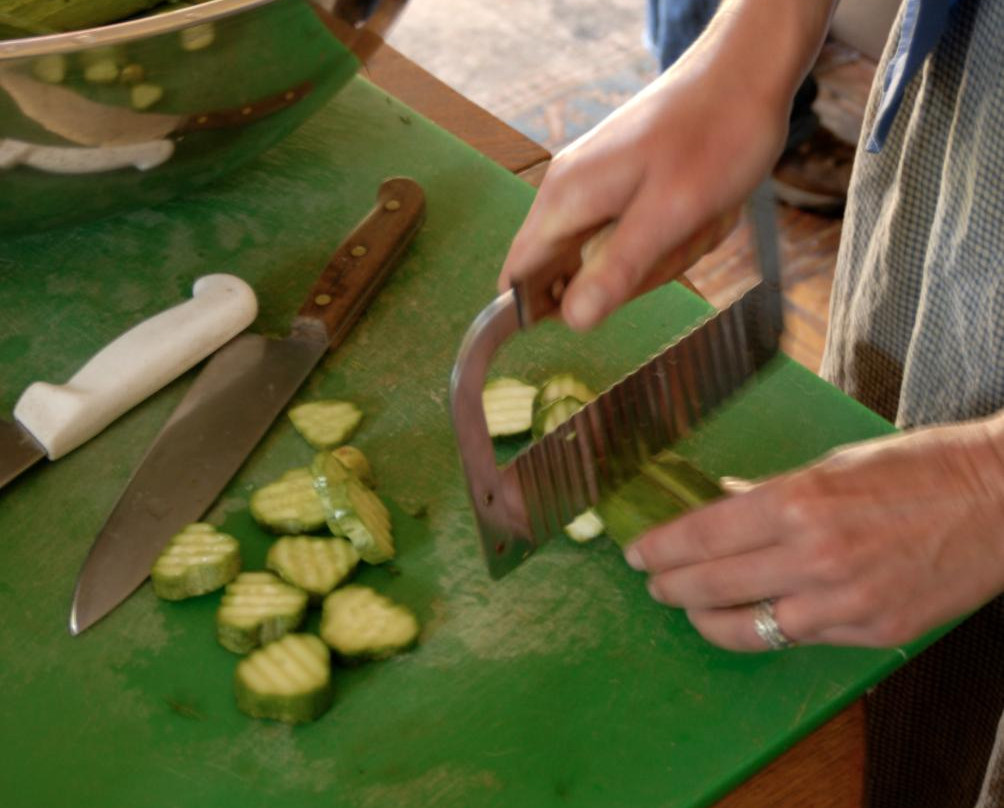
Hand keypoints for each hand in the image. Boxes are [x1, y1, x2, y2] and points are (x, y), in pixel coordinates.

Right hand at [497, 0, 836, 329]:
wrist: (746, 72)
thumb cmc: (715, 136)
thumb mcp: (670, 215)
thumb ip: (617, 270)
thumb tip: (572, 321)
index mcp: (566, 198)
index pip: (519, 273)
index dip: (539, 310)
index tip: (598, 310)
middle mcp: (568, 191)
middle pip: (572, 274)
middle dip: (628, 278)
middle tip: (674, 244)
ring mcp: (594, 187)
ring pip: (608, 258)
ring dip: (658, 256)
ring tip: (693, 220)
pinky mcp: (619, 185)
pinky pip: (631, 236)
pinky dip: (667, 238)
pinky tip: (695, 213)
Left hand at [623, 416, 1003, 649]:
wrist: (1002, 500)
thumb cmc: (920, 468)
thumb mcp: (834, 464)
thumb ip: (771, 491)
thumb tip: (725, 500)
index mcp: (799, 502)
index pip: (702, 534)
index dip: (661, 547)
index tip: (639, 552)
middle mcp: (814, 556)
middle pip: (712, 584)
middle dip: (670, 586)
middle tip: (653, 583)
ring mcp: (845, 602)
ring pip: (748, 627)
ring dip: (706, 620)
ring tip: (690, 610)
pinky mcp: (873, 633)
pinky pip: (799, 639)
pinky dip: (767, 629)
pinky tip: (751, 618)